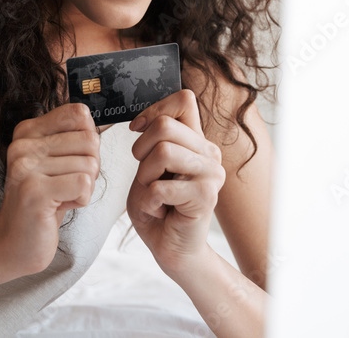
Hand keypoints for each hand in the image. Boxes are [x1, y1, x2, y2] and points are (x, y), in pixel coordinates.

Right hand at [0, 103, 105, 276]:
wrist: (13, 242)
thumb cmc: (43, 200)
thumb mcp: (55, 161)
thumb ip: (73, 137)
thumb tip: (101, 122)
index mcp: (27, 131)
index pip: (78, 114)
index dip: (88, 140)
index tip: (72, 160)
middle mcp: (23, 145)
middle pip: (90, 141)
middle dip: (90, 167)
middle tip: (67, 184)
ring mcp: (26, 167)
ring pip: (90, 165)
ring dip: (84, 187)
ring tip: (60, 196)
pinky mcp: (35, 192)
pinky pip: (84, 185)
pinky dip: (81, 200)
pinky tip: (60, 206)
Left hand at [126, 89, 224, 276]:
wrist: (170, 248)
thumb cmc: (156, 207)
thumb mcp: (148, 166)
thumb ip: (153, 141)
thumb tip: (142, 121)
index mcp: (195, 140)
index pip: (183, 99)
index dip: (153, 111)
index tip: (137, 131)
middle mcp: (208, 152)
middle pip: (166, 125)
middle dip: (141, 151)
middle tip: (146, 176)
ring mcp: (211, 173)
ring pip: (164, 151)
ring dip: (146, 177)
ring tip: (153, 193)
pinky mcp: (207, 196)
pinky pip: (161, 187)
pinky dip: (149, 201)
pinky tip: (159, 210)